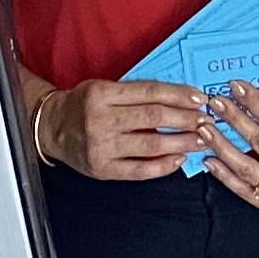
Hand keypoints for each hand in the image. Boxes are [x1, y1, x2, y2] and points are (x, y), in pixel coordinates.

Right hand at [40, 74, 213, 184]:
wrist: (51, 128)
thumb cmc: (82, 104)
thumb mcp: (103, 87)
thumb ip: (136, 92)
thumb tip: (179, 98)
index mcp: (102, 94)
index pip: (149, 93)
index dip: (178, 95)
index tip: (200, 98)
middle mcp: (100, 120)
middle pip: (154, 118)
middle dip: (186, 119)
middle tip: (207, 120)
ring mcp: (102, 147)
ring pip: (152, 145)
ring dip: (182, 142)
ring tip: (201, 140)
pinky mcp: (103, 169)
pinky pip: (140, 170)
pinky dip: (164, 165)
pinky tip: (179, 159)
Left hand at [204, 83, 258, 212]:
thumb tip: (256, 97)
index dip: (254, 103)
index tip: (237, 87)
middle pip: (257, 142)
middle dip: (234, 119)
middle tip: (216, 102)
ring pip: (244, 167)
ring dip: (221, 145)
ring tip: (205, 128)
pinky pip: (242, 189)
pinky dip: (223, 174)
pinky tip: (209, 159)